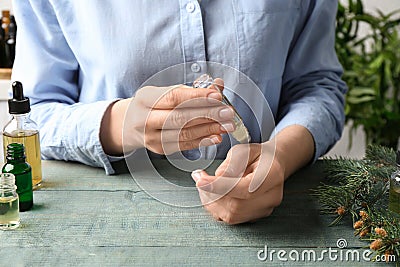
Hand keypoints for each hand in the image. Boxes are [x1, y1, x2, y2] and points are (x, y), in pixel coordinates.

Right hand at [100, 79, 234, 154]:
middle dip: (208, 114)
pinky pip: (184, 145)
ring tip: (227, 125)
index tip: (218, 95)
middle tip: (228, 112)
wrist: (129, 125)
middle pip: (180, 117)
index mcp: (145, 99)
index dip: (198, 97)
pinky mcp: (159, 149)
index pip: (174, 97)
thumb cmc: (152, 104)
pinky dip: (203, 141)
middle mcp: (145, 119)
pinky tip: (217, 136)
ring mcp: (151, 137)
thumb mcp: (165, 92)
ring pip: (184, 133)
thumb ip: (191, 89)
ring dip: (209, 129)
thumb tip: (219, 85)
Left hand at [191, 141, 284, 224]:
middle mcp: (272, 197)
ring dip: (211, 201)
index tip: (201, 181)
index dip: (220, 187)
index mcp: (272, 175)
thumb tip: (218, 177)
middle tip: (199, 178)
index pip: (245, 188)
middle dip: (211, 194)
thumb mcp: (244, 150)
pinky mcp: (254, 216)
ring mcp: (264, 209)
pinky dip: (215, 207)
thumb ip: (233, 162)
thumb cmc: (257, 155)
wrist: (272, 165)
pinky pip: (231, 218)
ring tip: (203, 184)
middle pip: (236, 206)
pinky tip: (210, 193)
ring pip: (231, 215)